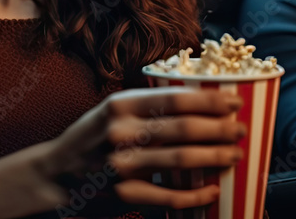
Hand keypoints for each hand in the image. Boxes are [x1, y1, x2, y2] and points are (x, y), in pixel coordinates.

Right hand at [38, 87, 244, 211]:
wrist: (56, 174)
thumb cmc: (93, 138)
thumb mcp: (112, 112)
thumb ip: (147, 107)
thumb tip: (200, 103)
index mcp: (120, 105)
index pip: (175, 98)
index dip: (210, 100)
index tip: (234, 101)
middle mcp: (120, 132)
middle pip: (184, 127)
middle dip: (219, 128)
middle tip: (239, 130)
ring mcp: (121, 164)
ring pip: (182, 159)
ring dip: (215, 157)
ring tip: (234, 155)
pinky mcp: (123, 193)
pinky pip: (170, 196)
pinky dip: (196, 195)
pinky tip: (211, 191)